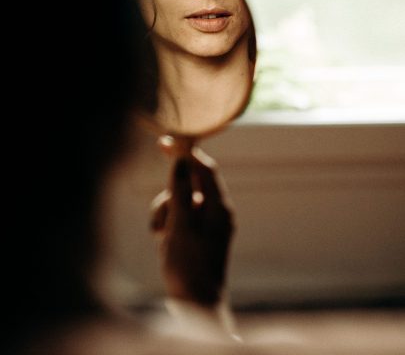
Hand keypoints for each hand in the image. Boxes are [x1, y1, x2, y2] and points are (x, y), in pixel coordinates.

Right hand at [150, 138, 234, 305]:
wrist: (196, 307)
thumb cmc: (189, 267)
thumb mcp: (181, 226)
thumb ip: (180, 191)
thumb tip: (181, 160)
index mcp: (220, 208)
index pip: (205, 168)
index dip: (187, 153)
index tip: (167, 142)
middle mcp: (217, 213)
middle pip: (192, 182)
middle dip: (171, 190)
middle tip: (161, 202)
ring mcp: (207, 225)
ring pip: (182, 199)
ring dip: (166, 209)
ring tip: (160, 233)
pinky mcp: (196, 235)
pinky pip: (180, 216)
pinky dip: (168, 221)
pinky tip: (160, 238)